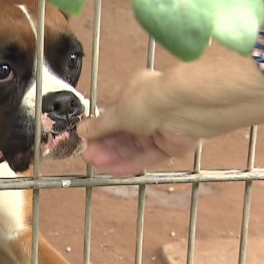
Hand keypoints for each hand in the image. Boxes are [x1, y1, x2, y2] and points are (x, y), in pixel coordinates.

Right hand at [78, 69, 198, 175]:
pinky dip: (131, 163)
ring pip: (134, 146)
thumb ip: (100, 126)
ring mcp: (160, 128)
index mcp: (135, 93)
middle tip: (90, 157)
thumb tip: (82, 130)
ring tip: (98, 165)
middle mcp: (149, 109)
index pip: (114, 116)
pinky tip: (115, 170)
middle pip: (123, 133)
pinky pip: (147, 156)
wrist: (182, 108)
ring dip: (115, 156)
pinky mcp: (170, 145)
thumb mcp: (117, 113)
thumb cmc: (149, 99)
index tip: (86, 141)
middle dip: (105, 146)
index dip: (100, 130)